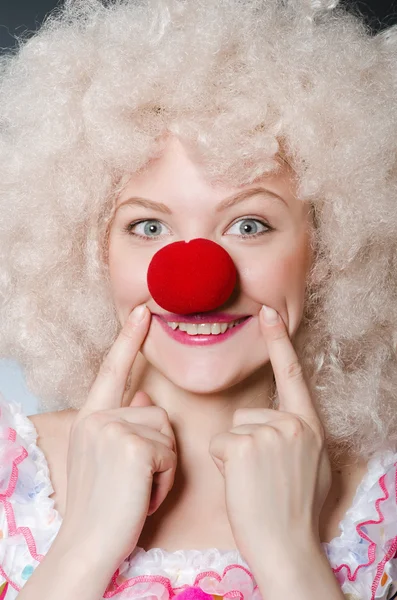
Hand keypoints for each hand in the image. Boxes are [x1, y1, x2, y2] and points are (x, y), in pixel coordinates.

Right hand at [58, 305, 176, 569]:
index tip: (142, 310)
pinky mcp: (134, 445)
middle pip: (157, 413)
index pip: (113, 369)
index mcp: (90, 417)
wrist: (88, 544)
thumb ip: (123, 422)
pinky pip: (170, 453)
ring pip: (168, 433)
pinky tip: (145, 495)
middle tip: (135, 481)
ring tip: (139, 489)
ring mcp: (114, 429)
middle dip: (159, 449)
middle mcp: (98, 417)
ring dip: (163, 466)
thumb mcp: (106, 458)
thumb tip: (143, 396)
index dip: (128, 338)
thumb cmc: (105, 505)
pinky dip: (165, 479)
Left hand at [209, 305, 330, 563]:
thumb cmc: (294, 510)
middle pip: (247, 415)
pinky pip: (218, 444)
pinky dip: (222, 465)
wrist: (287, 547)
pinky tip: (241, 483)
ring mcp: (269, 433)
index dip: (278, 341)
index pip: (292, 374)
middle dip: (245, 443)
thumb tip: (285, 423)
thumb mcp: (310, 466)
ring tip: (253, 482)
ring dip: (234, 455)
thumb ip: (296, 437)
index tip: (268, 311)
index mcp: (309, 426)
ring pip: (231, 429)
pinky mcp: (243, 446)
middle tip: (262, 477)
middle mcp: (293, 423)